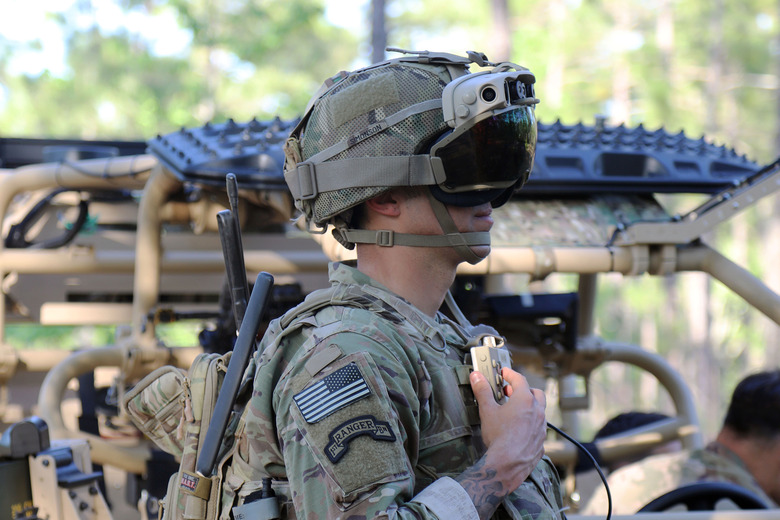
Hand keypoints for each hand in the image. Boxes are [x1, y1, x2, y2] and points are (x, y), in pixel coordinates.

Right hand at [470, 367, 546, 489]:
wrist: (507, 464)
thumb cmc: (499, 437)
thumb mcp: (487, 410)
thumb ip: (482, 391)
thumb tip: (476, 377)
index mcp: (525, 400)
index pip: (519, 379)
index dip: (510, 374)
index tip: (504, 373)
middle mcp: (537, 412)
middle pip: (535, 393)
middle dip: (523, 389)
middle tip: (509, 392)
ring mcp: (541, 427)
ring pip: (539, 411)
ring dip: (529, 407)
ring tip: (514, 411)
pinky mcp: (541, 442)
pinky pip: (538, 428)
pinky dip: (531, 424)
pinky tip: (520, 429)